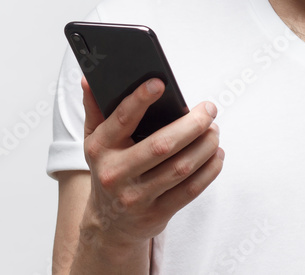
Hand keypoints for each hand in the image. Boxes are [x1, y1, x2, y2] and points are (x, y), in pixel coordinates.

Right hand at [78, 76, 223, 254]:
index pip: (121, 119)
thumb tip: (88, 80)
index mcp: (100, 148)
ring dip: (205, 146)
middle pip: (162, 145)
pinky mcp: (156, 214)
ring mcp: (136, 197)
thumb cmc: (107, 169)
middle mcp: (115, 173)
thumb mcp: (94, 140)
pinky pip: (190, 190)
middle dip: (192, 125)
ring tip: (214, 130)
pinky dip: (209, 170)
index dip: (140, 100)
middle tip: (209, 110)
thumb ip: (95, 109)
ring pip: (180, 168)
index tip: (160, 83)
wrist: (108, 224)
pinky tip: (216, 154)